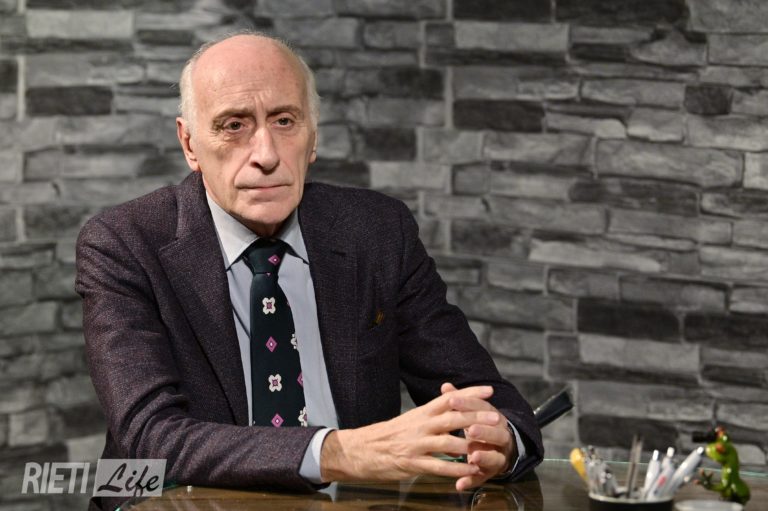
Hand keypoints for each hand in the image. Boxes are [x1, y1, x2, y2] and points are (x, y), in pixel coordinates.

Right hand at [320, 386, 501, 482]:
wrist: (361, 450)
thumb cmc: (389, 435)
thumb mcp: (411, 420)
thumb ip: (432, 417)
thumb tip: (454, 412)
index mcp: (421, 413)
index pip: (448, 398)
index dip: (469, 393)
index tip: (488, 390)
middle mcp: (420, 426)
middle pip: (452, 418)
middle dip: (475, 417)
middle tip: (496, 417)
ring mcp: (416, 444)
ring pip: (447, 442)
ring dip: (469, 445)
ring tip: (488, 447)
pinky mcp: (412, 463)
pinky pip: (438, 466)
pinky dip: (456, 469)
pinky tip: (470, 472)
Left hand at [441, 383, 515, 490]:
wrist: (500, 448)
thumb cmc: (480, 427)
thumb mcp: (470, 413)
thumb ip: (459, 401)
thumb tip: (445, 386)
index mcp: (494, 417)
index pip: (483, 407)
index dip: (468, 404)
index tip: (451, 400)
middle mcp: (501, 435)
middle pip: (496, 432)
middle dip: (484, 431)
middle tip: (470, 430)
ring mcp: (499, 455)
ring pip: (496, 456)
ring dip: (485, 456)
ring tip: (473, 456)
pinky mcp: (492, 472)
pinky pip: (484, 477)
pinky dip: (473, 480)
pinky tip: (460, 484)